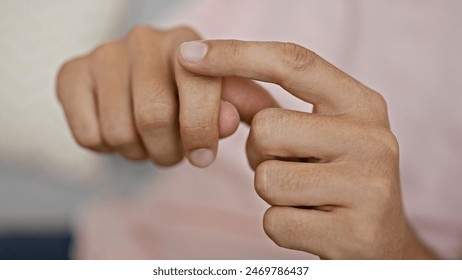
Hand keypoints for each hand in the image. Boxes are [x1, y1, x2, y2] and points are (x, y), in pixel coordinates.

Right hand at [56, 26, 275, 166]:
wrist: (137, 83)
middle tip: (171, 152)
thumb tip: (228, 121)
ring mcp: (104, 54)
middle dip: (168, 151)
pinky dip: (106, 148)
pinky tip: (117, 130)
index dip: (202, 132)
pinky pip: (88, 135)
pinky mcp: (71, 74)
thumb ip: (238, 108)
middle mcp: (144, 39)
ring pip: (120, 132)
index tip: (203, 157)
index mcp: (187, 42)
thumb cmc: (186, 95)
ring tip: (145, 141)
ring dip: (138, 152)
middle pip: (153, 117)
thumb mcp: (222, 99)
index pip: (198, 89)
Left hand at [178, 40, 435, 258]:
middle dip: (260, 154)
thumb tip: (210, 79)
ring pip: (266, 179)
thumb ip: (264, 107)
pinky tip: (312, 226)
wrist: (381, 243)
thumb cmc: (334, 179)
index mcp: (361, 105)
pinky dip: (280, 227)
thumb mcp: (312, 135)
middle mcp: (372, 139)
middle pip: (266, 130)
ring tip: (305, 197)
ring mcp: (367, 188)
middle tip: (292, 168)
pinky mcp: (353, 234)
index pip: (292, 64)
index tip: (188, 56)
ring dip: (272, 193)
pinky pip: (274, 223)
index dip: (235, 55)